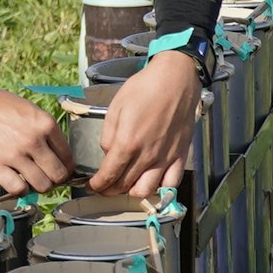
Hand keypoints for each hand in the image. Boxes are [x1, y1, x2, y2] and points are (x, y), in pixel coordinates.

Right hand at [0, 72, 71, 194]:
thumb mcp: (29, 109)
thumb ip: (45, 130)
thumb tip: (58, 152)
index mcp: (45, 124)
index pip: (67, 156)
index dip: (66, 167)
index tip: (61, 170)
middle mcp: (33, 140)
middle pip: (58, 174)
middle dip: (56, 179)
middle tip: (48, 178)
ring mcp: (14, 154)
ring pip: (42, 185)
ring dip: (39, 186)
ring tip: (32, 180)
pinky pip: (18, 189)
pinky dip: (20, 190)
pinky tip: (17, 183)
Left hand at [82, 46, 200, 200]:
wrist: (175, 80)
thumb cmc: (145, 88)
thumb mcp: (116, 107)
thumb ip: (108, 135)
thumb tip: (109, 153)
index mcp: (127, 143)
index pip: (108, 175)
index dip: (97, 185)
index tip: (92, 186)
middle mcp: (146, 155)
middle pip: (124, 185)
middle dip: (110, 190)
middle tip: (105, 187)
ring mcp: (165, 158)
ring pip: (146, 190)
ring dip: (133, 192)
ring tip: (128, 185)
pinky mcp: (180, 155)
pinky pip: (171, 183)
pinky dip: (160, 188)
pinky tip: (153, 181)